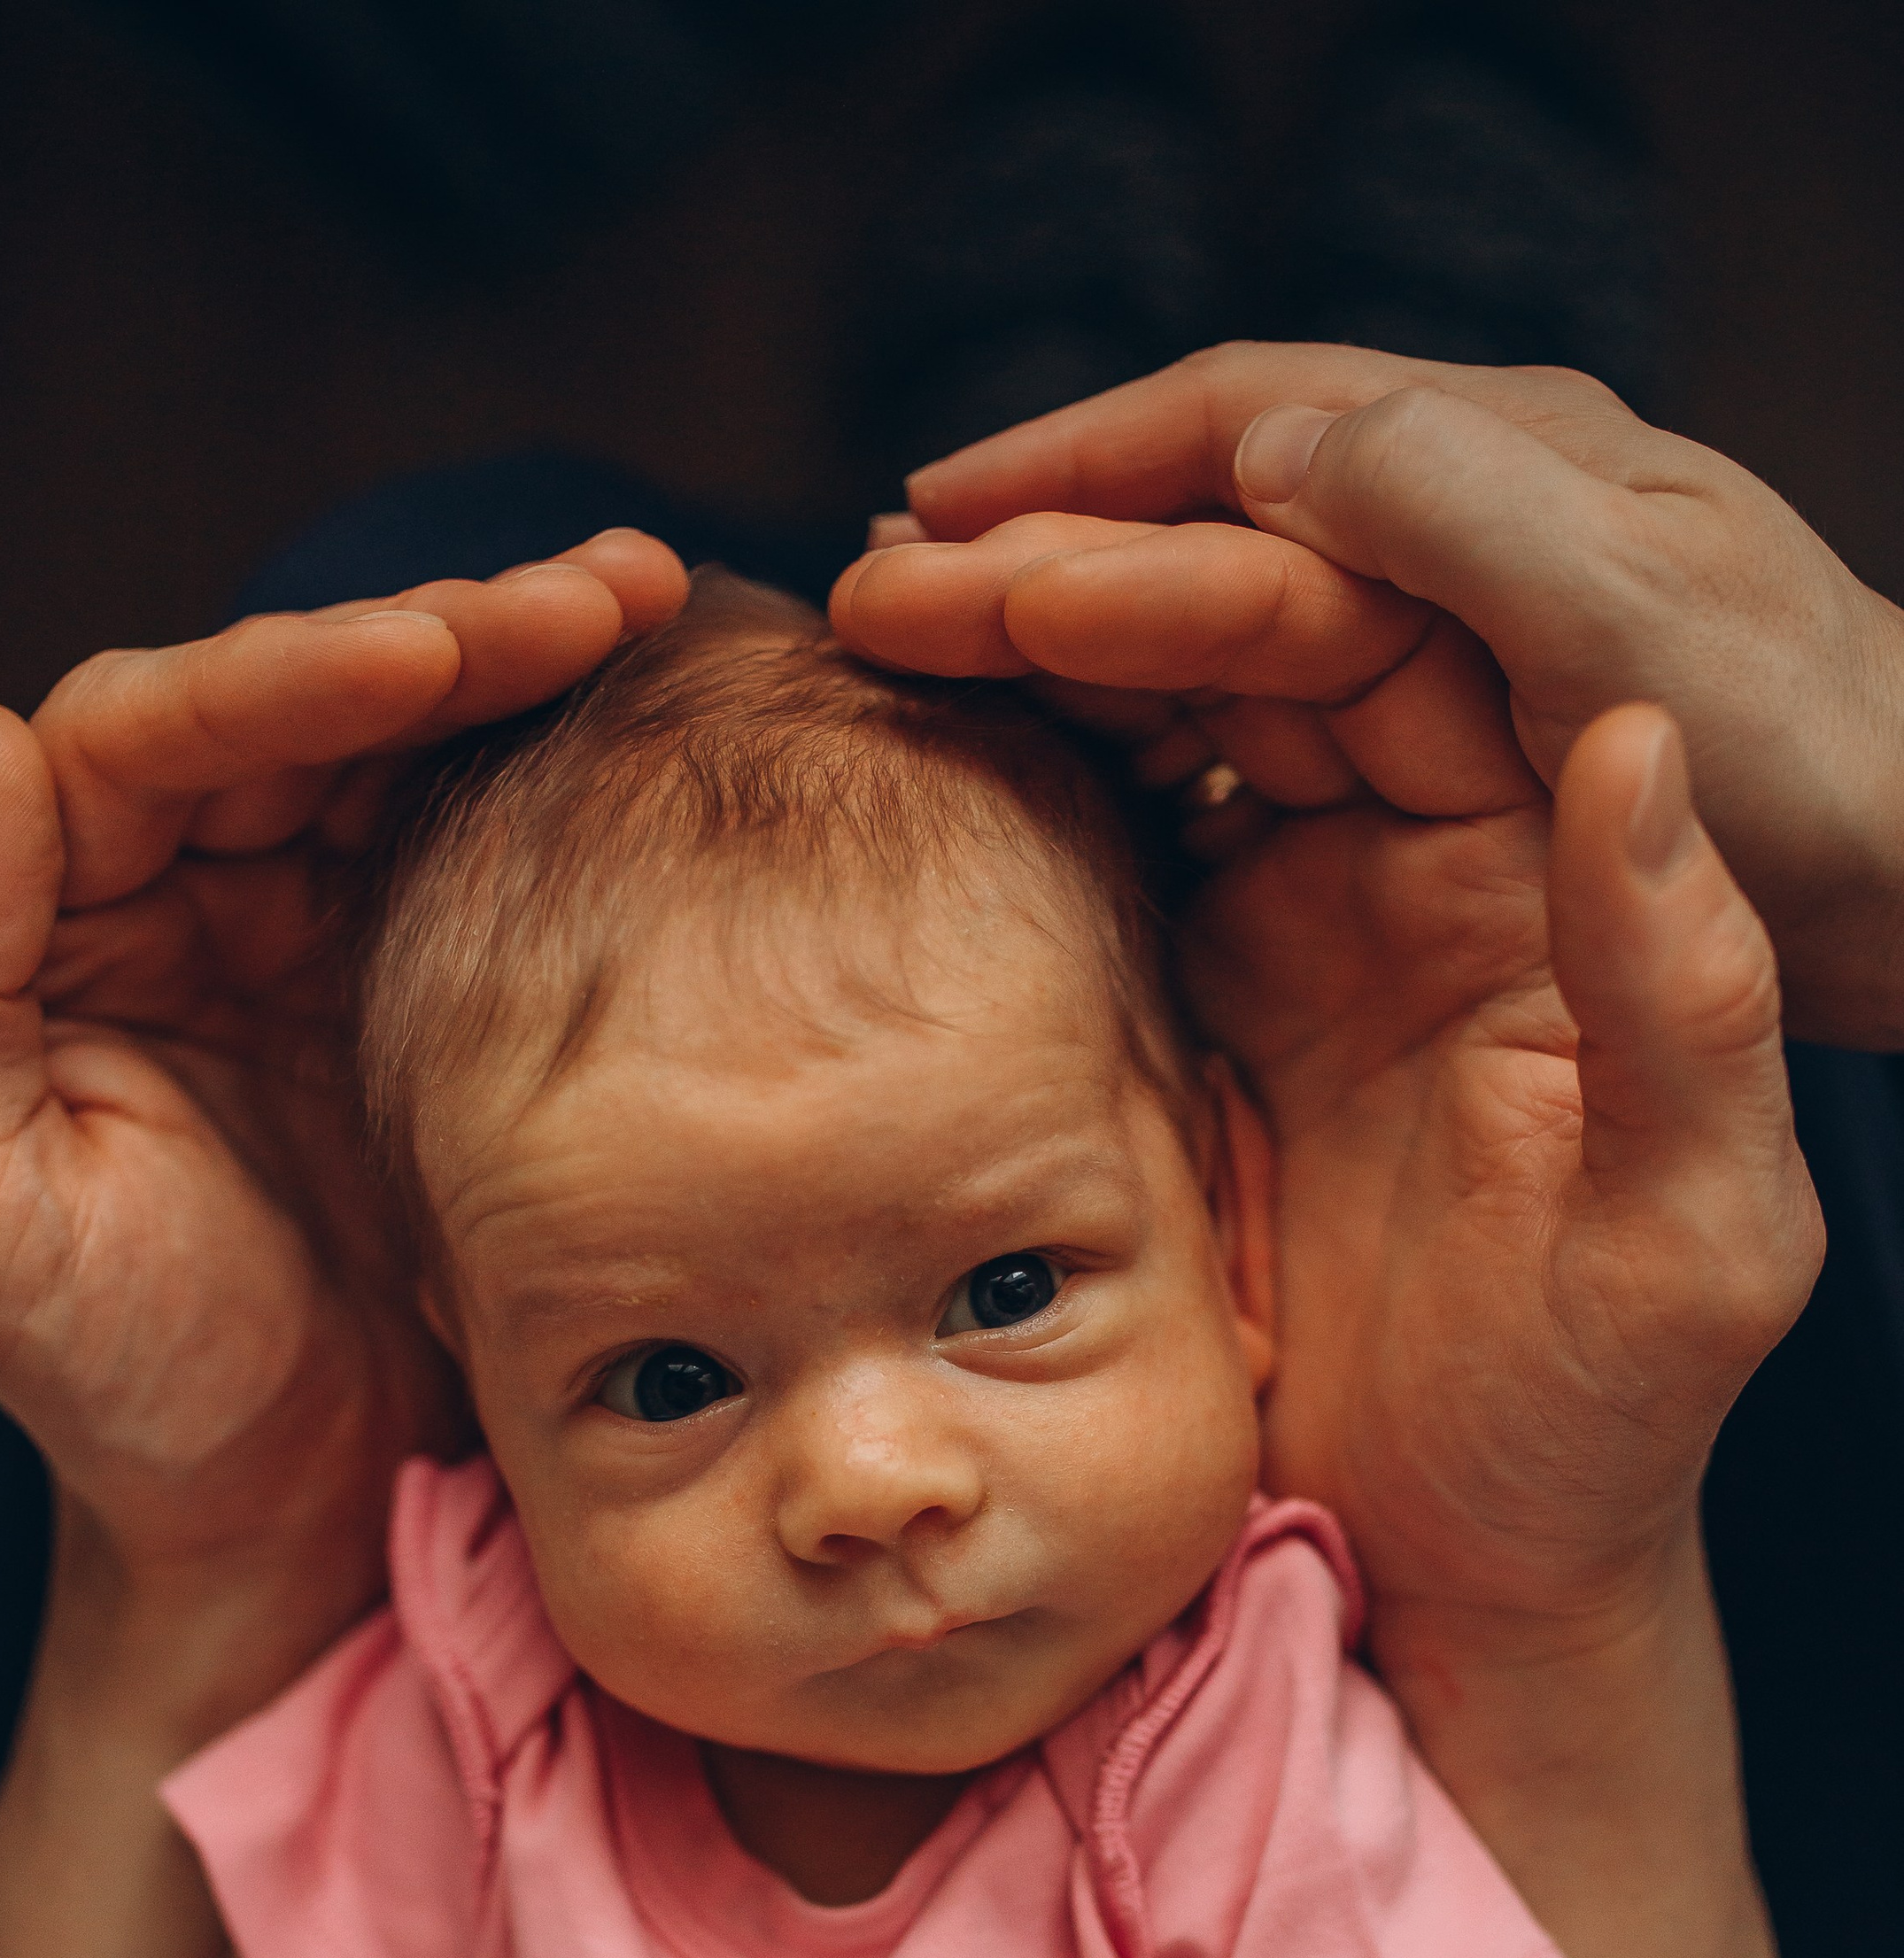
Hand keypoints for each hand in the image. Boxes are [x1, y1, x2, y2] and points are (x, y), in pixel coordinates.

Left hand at [0, 533, 689, 1611]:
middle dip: (445, 634)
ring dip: (525, 667)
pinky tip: (659, 712)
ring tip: (647, 600)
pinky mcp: (437, 1000)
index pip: (152, 738)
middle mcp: (185, 904)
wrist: (282, 1530)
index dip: (286, 674)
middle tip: (596, 593)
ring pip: (411, 754)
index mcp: (59, 928)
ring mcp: (320, 943)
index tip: (427, 654)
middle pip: (302, 709)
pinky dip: (571, 775)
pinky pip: (494, 852)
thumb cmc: (114, 1394)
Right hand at [842, 345, 1903, 1044]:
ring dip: (1064, 655)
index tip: (935, 521)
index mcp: (1498, 479)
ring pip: (1208, 637)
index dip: (1082, 472)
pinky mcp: (1433, 779)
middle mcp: (1455, 545)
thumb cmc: (1821, 770)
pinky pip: (1251, 749)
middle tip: (872, 598)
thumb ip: (1467, 523)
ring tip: (922, 686)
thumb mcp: (1649, 631)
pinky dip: (1138, 756)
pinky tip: (1054, 799)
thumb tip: (1285, 447)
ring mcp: (1438, 667)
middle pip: (1200, 529)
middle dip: (1032, 556)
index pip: (1246, 435)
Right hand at [842, 479, 1818, 1650]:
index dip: (1211, 588)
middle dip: (1077, 584)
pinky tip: (897, 758)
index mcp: (1551, 873)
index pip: (1385, 648)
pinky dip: (1007, 783)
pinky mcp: (1210, 1002)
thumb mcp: (1687, 1238)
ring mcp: (1308, 921)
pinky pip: (1105, 845)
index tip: (1034, 581)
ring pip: (1159, 719)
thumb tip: (1635, 740)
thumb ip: (1684, 1000)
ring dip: (1021, 659)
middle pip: (1248, 645)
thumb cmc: (1605, 1429)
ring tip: (867, 627)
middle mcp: (1431, 859)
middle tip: (896, 578)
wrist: (1471, 1571)